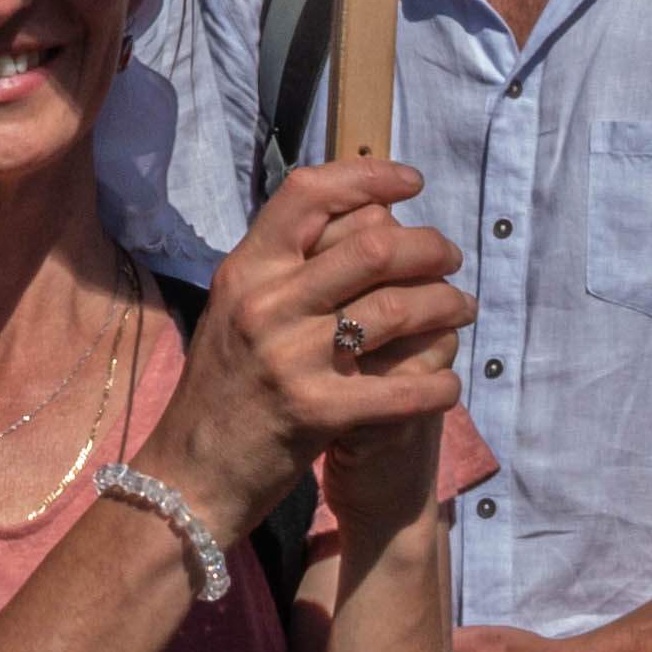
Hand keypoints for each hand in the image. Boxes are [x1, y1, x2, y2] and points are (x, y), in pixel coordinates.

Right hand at [157, 157, 468, 556]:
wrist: (190, 475)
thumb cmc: (222, 391)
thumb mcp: (235, 312)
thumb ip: (283, 270)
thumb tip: (360, 221)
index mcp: (246, 270)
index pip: (309, 194)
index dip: (368, 176)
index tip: (411, 183)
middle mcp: (265, 304)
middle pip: (372, 247)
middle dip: (429, 248)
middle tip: (450, 259)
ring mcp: (290, 356)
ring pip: (396, 309)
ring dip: (444, 306)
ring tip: (462, 309)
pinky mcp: (316, 411)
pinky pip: (402, 388)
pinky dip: (438, 384)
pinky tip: (449, 385)